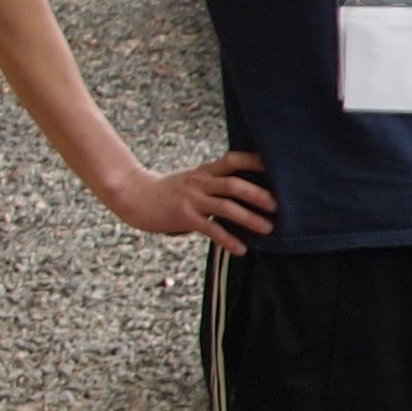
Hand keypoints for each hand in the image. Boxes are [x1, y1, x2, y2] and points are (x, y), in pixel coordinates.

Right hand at [107, 150, 271, 255]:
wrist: (133, 195)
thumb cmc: (169, 191)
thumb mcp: (193, 181)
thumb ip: (215, 184)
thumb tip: (248, 194)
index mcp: (205, 172)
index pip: (233, 161)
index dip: (255, 161)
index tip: (277, 166)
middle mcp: (200, 183)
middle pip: (234, 184)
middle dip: (258, 194)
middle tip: (278, 206)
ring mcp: (192, 199)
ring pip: (226, 207)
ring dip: (249, 218)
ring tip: (268, 229)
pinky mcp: (183, 217)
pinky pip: (210, 229)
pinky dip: (228, 240)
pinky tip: (241, 249)